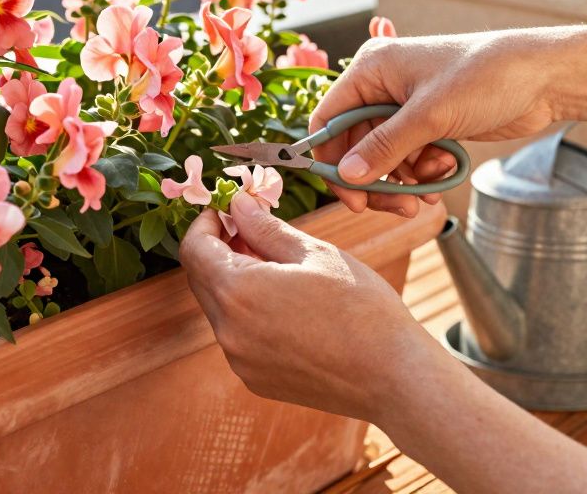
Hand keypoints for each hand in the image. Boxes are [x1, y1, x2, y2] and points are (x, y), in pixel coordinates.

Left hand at [180, 192, 453, 425]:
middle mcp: (228, 331)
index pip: (194, 249)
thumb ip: (265, 228)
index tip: (229, 211)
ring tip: (277, 267)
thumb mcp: (314, 253)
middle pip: (201, 278)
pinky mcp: (255, 380)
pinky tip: (286, 304)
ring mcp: (240, 360)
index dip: (206, 223)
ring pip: (220, 308)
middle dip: (219, 249)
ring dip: (235, 281)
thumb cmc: (361, 308)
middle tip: (253, 231)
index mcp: (238, 292)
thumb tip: (238, 205)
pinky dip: (249, 313)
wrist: (393, 377)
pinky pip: (238, 336)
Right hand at [311, 29, 562, 215]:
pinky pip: (409, 159)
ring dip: (403, 181)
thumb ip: (384, 148)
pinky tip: (444, 173)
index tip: (350, 196)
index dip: (332, 159)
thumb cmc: (486, 76)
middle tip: (396, 206)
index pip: (329, 119)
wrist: (544, 77)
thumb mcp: (430, 116)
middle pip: (356, 146)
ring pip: (384, 158)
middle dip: (376, 179)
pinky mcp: (429, 124)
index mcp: (371, 69)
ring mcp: (406, 106)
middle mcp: (383, 86)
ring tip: (429, 190)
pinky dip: (422, 174)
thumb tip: (347, 177)